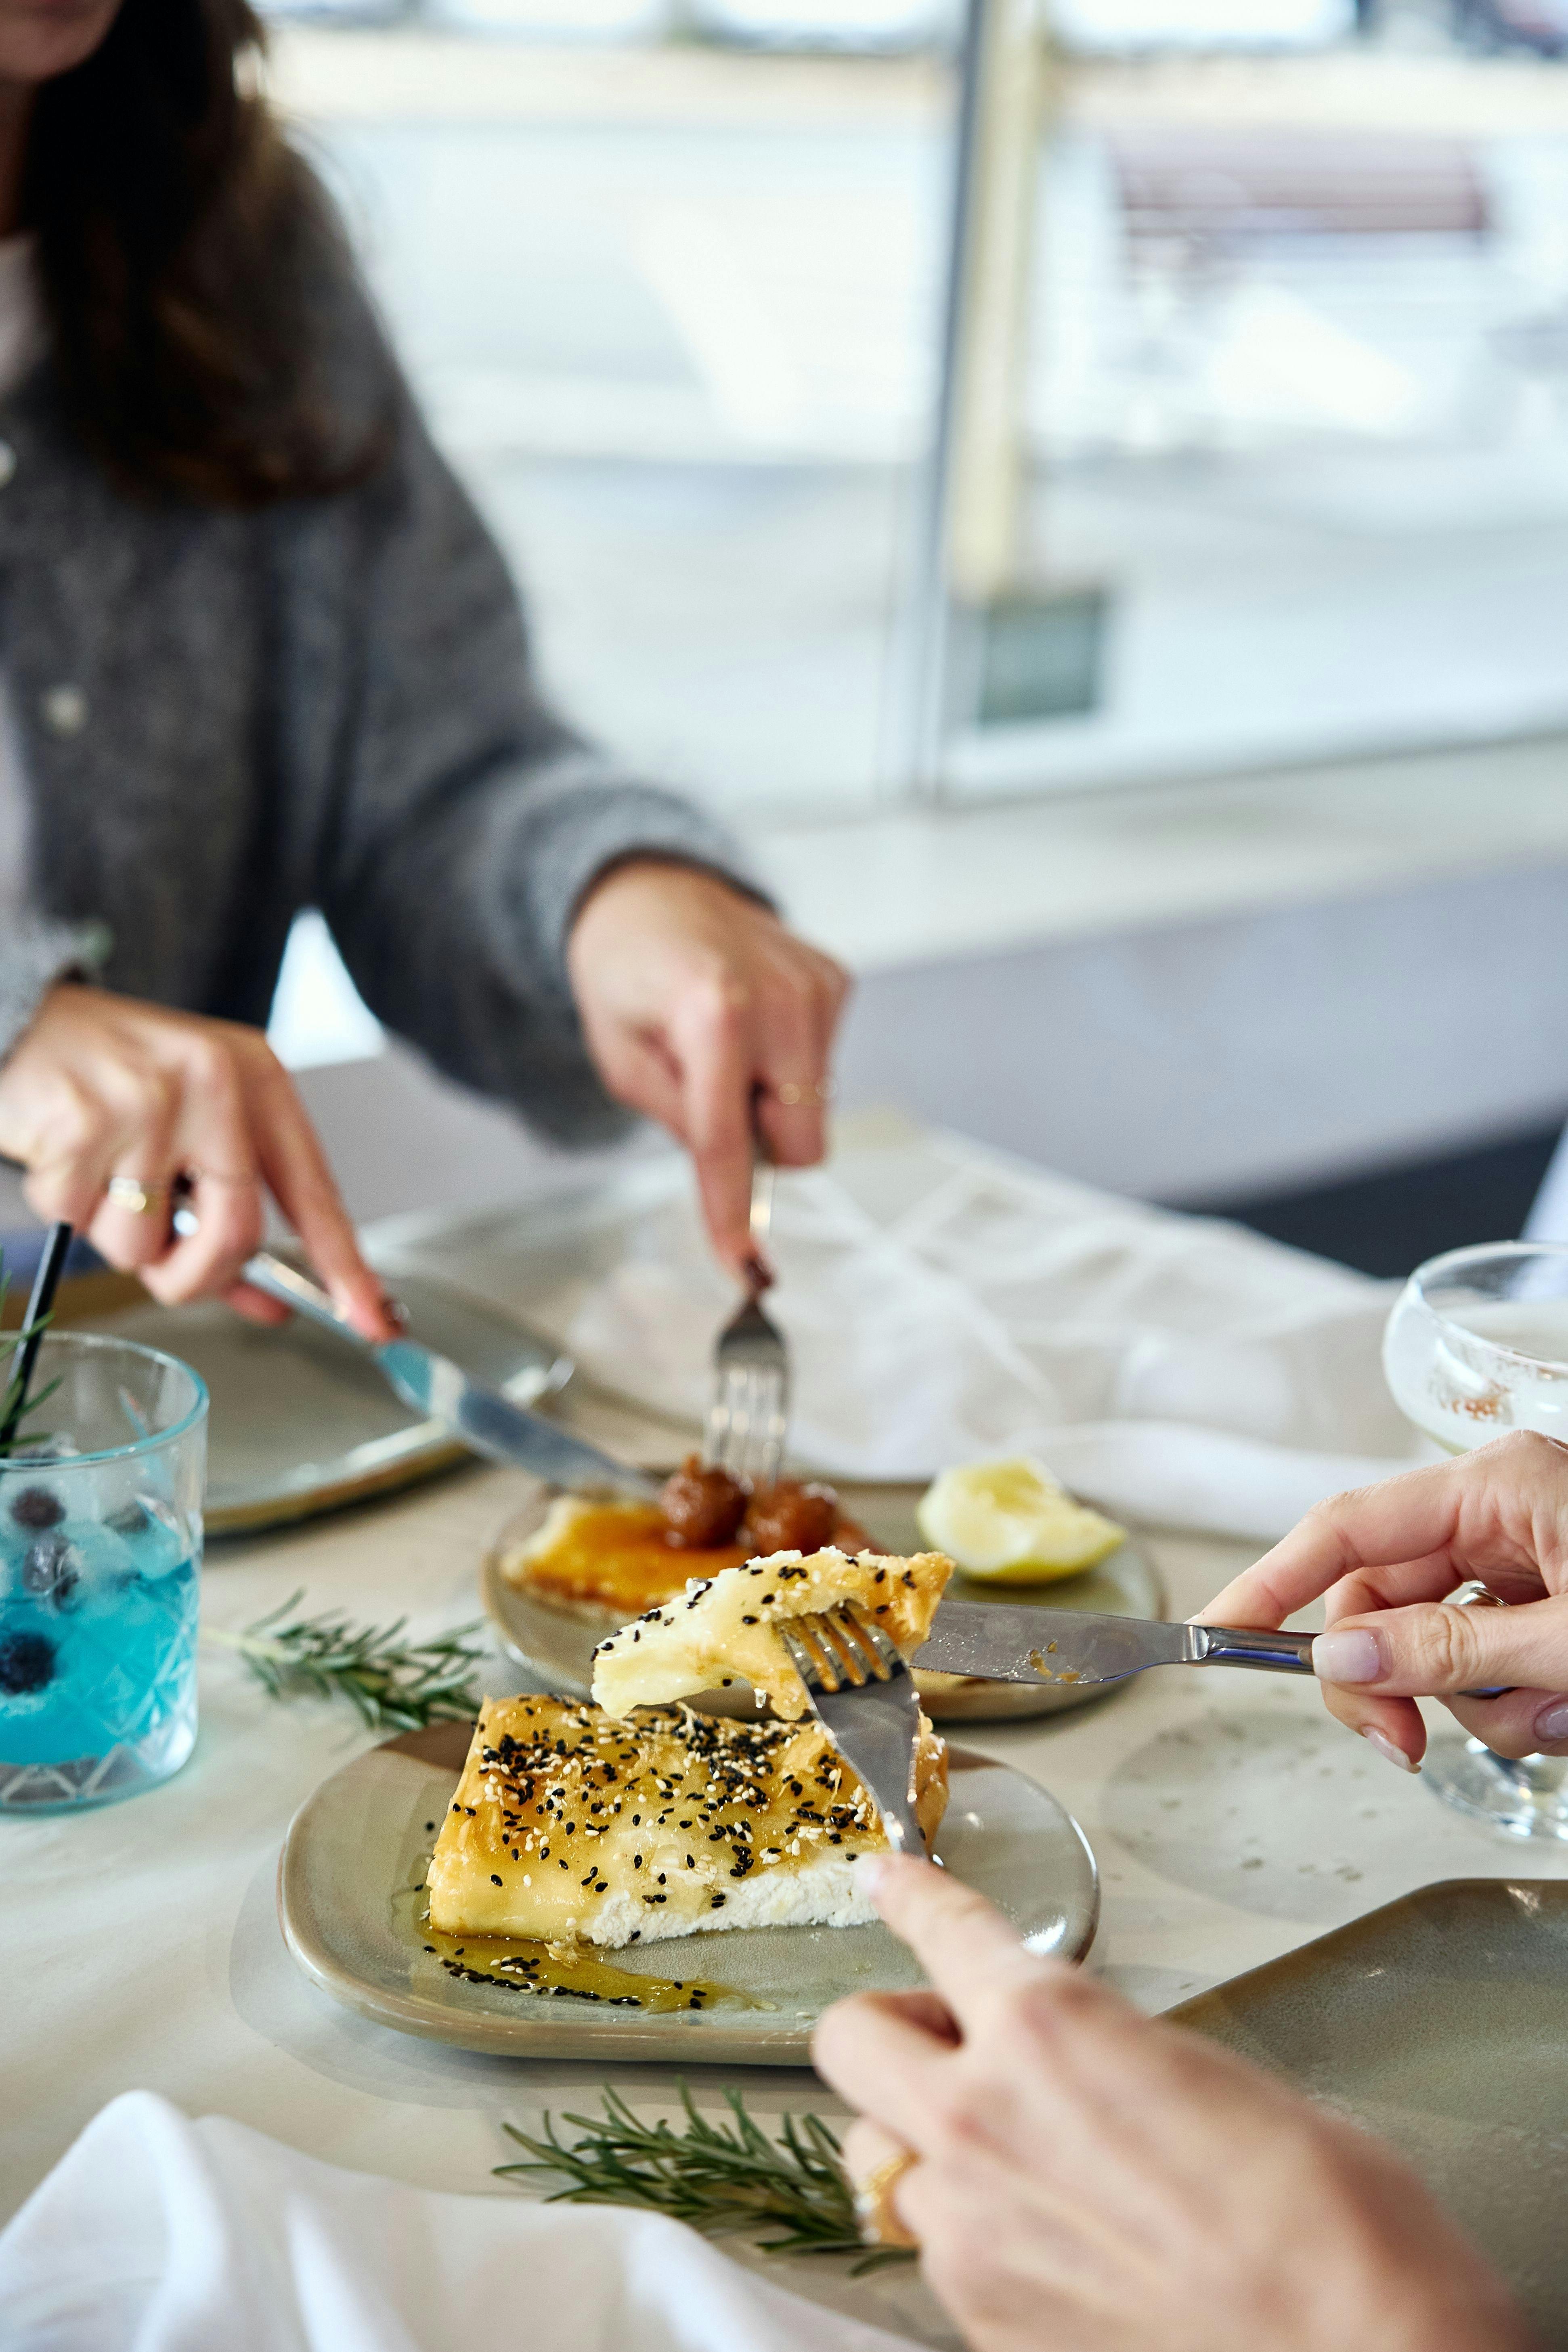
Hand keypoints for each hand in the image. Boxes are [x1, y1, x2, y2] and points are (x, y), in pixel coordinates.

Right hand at [0, 984, 392, 1336]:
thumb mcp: (197, 1127)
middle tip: (170, 1268)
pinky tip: (65, 1157)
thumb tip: (270, 1301)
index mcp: (256, 1080)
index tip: (372, 1318)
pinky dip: (67, 1209)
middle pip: (234, 1233)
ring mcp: (147, 1101)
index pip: (314, 1191)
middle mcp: (212, 1083)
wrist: (25, 1022)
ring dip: (118, 1237)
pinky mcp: (82, 1123)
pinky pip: (78, 1221)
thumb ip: (234, 1213)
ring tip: (103, 1175)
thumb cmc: (120, 1080)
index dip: (344, 1264)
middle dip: (199, 1276)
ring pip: (143, 1245)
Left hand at [566, 861, 849, 1276]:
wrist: (650, 895)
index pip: (730, 1141)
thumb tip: (738, 1173)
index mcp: (713, 1014)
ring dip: (772, 1101)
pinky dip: (787, 1065)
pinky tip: (753, 1028)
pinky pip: (824, 1067)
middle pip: (802, 1142)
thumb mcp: (623, 1063)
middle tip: (712, 1100)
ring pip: (817, 1109)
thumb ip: (681, 1121)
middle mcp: (780, 997)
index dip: (731, 1210)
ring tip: (727, 1050)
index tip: (741, 1262)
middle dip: (761, 1144)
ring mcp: (817, 986)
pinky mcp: (836, 981)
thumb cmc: (628, 977)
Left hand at [814, 1856, 1527, 2351]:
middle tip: (959, 2043)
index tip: (888, 1882)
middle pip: (852, 2041)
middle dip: (894, 2029)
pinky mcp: (984, 2327)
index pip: (942, 1929)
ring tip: (1017, 2161)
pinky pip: (942, 2260)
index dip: (910, 1895)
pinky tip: (1061, 2250)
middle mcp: (980, 2124)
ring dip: (930, 2146)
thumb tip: (1092, 2071)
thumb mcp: (1210, 2080)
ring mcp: (970, 2237)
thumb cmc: (1328, 2219)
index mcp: (1046, 2030)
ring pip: (883, 2163)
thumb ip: (1111, 2058)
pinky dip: (980, 2241)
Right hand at [1200, 1432, 1567, 1769]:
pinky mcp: (1545, 1604)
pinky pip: (1485, 1663)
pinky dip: (1519, 1705)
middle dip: (1392, 1681)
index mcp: (1496, 1486)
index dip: (1272, 1581)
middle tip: (1405, 1745)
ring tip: (1559, 1714)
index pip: (1347, 1528)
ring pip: (1434, 1645)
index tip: (1218, 1630)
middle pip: (1382, 1599)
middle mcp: (1498, 1514)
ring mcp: (1522, 1560)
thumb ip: (1454, 1647)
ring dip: (1483, 1705)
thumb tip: (1341, 1658)